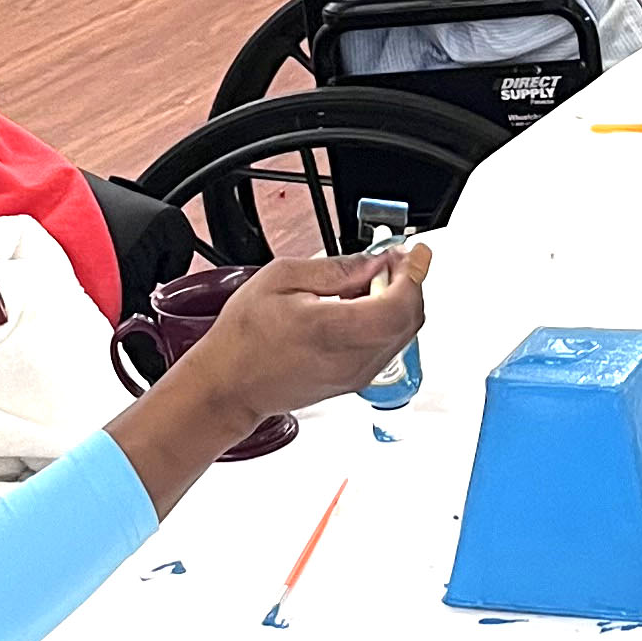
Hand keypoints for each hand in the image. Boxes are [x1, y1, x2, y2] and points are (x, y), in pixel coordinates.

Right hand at [185, 240, 429, 441]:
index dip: (411, 274)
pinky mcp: (354, 382)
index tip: (409, 254)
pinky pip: (387, 347)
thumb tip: (375, 262)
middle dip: (409, 285)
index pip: (400, 304)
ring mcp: (356, 375)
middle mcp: (352, 359)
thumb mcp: (281, 280)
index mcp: (334, 329)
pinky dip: (385, 322)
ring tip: (369, 283)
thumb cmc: (244, 337)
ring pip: (403, 334)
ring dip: (397, 303)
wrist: (230, 386)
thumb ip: (336, 269)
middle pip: (409, 320)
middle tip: (392, 262)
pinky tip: (360, 308)